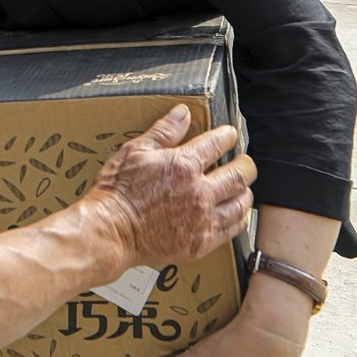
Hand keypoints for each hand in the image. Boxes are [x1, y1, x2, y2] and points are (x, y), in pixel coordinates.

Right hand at [87, 105, 254, 274]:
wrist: (110, 231)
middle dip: (246, 164)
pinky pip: (232, 230)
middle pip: (240, 175)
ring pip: (241, 203)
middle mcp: (199, 192)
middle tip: (244, 162)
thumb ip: (163, 131)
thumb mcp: (135, 152)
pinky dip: (239, 218)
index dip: (228, 136)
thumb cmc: (117, 192)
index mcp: (183, 165)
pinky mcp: (201, 243)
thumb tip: (183, 113)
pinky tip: (235, 213)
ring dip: (245, 191)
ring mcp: (202, 220)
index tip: (230, 135)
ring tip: (241, 187)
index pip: (218, 144)